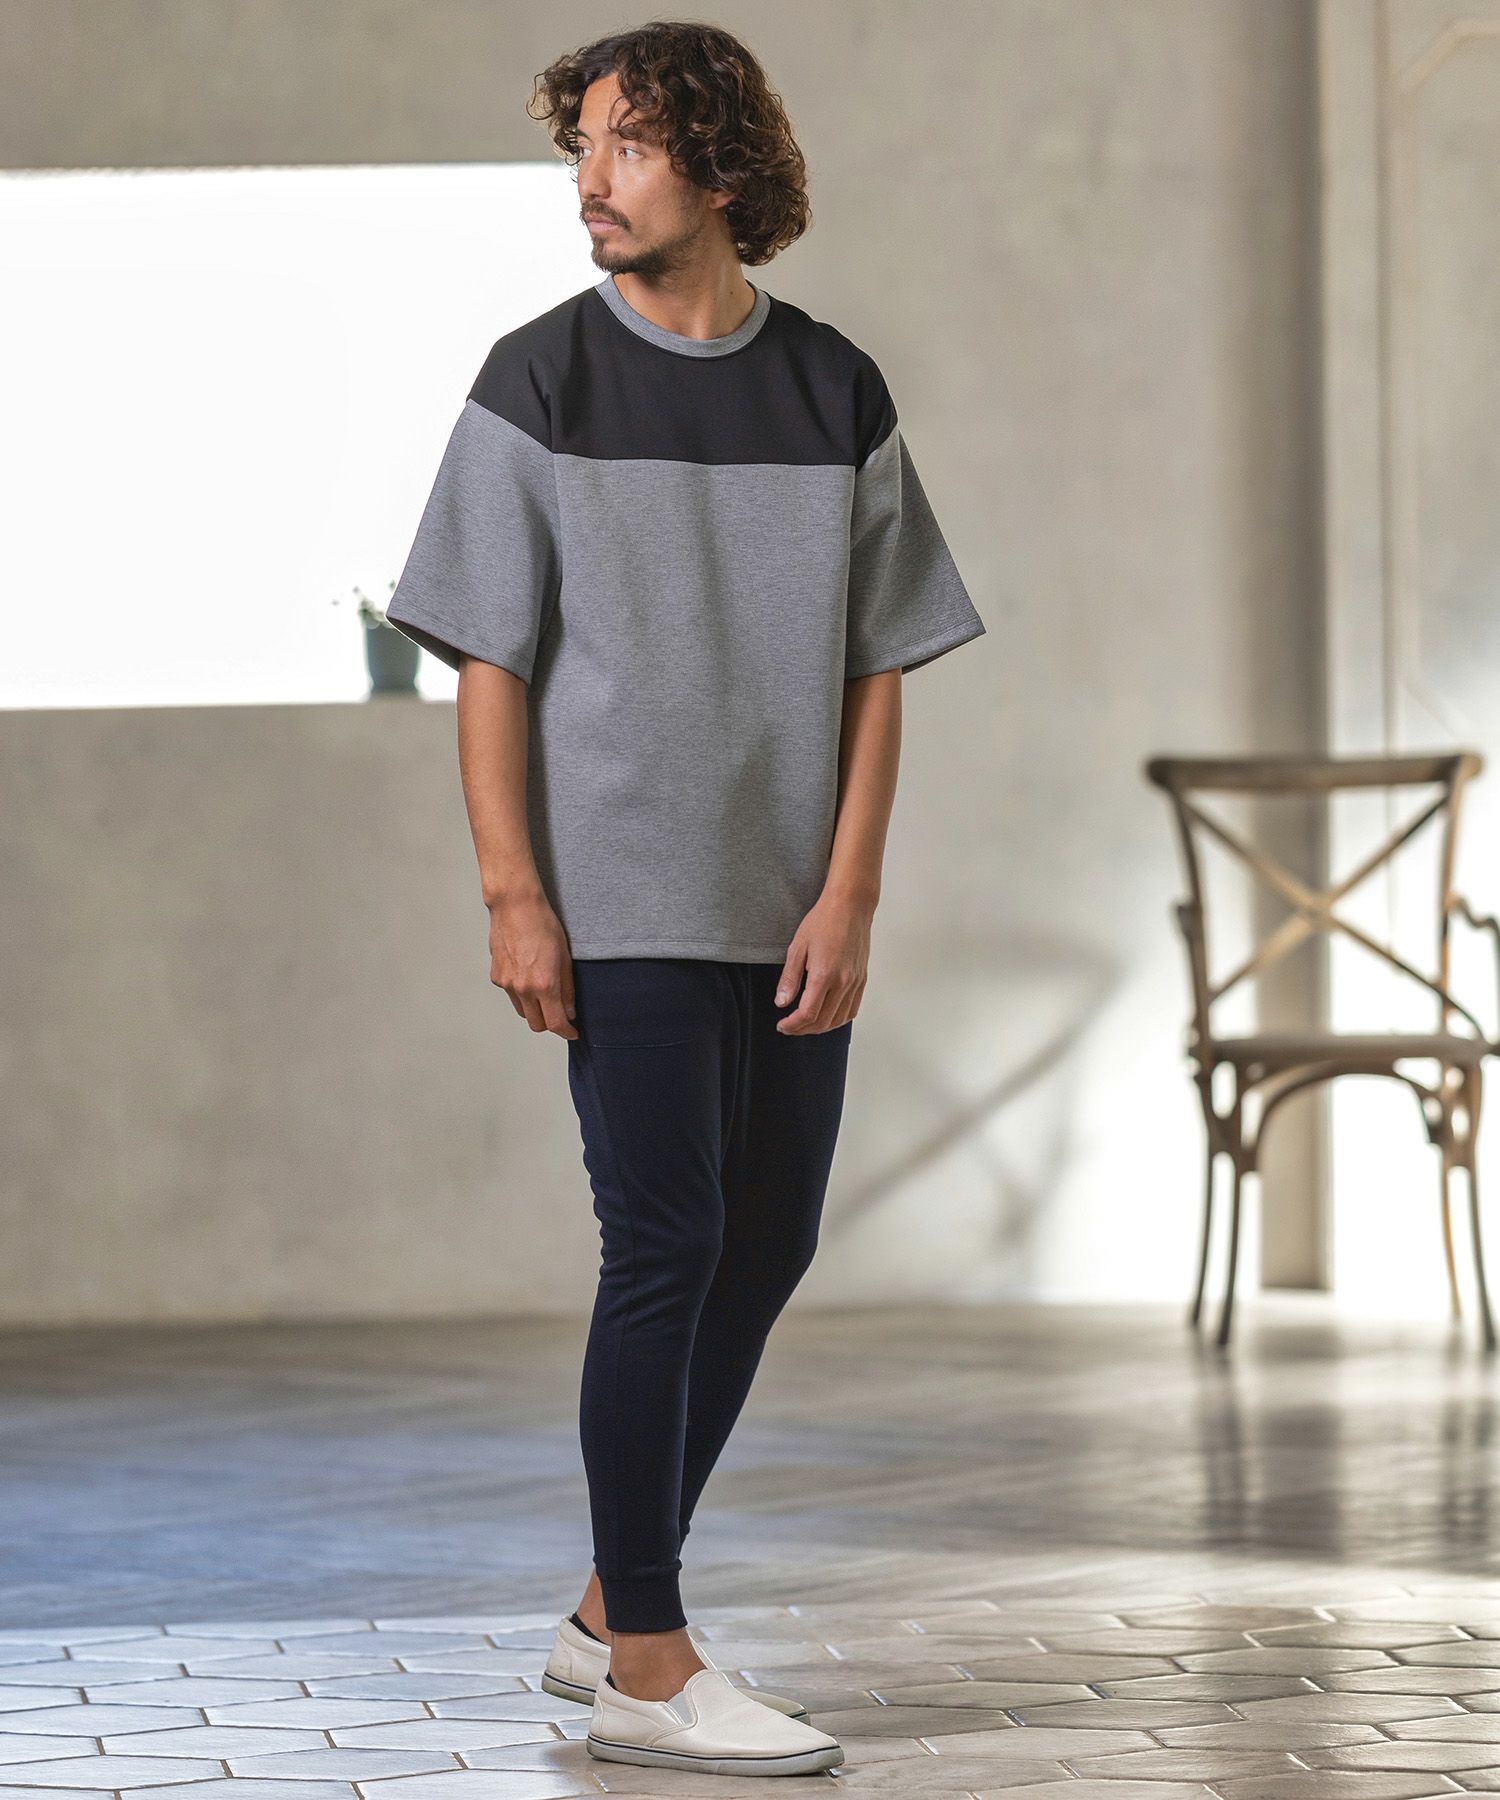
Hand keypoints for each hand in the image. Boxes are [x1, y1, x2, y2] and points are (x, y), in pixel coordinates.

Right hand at [488, 889, 577, 1038]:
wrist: (515, 906)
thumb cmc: (543, 924)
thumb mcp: (565, 957)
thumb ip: (567, 988)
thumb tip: (569, 1010)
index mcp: (544, 984)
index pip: (555, 1023)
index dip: (566, 1032)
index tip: (572, 1032)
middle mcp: (523, 988)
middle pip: (536, 1024)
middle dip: (550, 1023)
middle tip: (560, 1013)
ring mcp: (506, 983)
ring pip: (522, 1011)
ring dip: (534, 1009)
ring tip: (543, 991)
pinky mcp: (496, 976)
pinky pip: (510, 995)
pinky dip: (520, 993)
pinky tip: (527, 975)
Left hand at [774, 890, 871, 1033]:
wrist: (850, 906)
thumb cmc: (823, 921)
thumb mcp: (797, 947)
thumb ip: (789, 978)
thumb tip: (781, 1003)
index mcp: (824, 974)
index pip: (808, 1014)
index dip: (793, 1025)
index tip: (782, 1025)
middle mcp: (843, 982)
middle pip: (824, 1021)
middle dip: (803, 1029)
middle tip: (790, 1027)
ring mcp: (855, 982)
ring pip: (839, 1019)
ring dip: (821, 1027)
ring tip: (805, 1024)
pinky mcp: (862, 979)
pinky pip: (853, 1009)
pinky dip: (838, 1019)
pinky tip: (827, 1015)